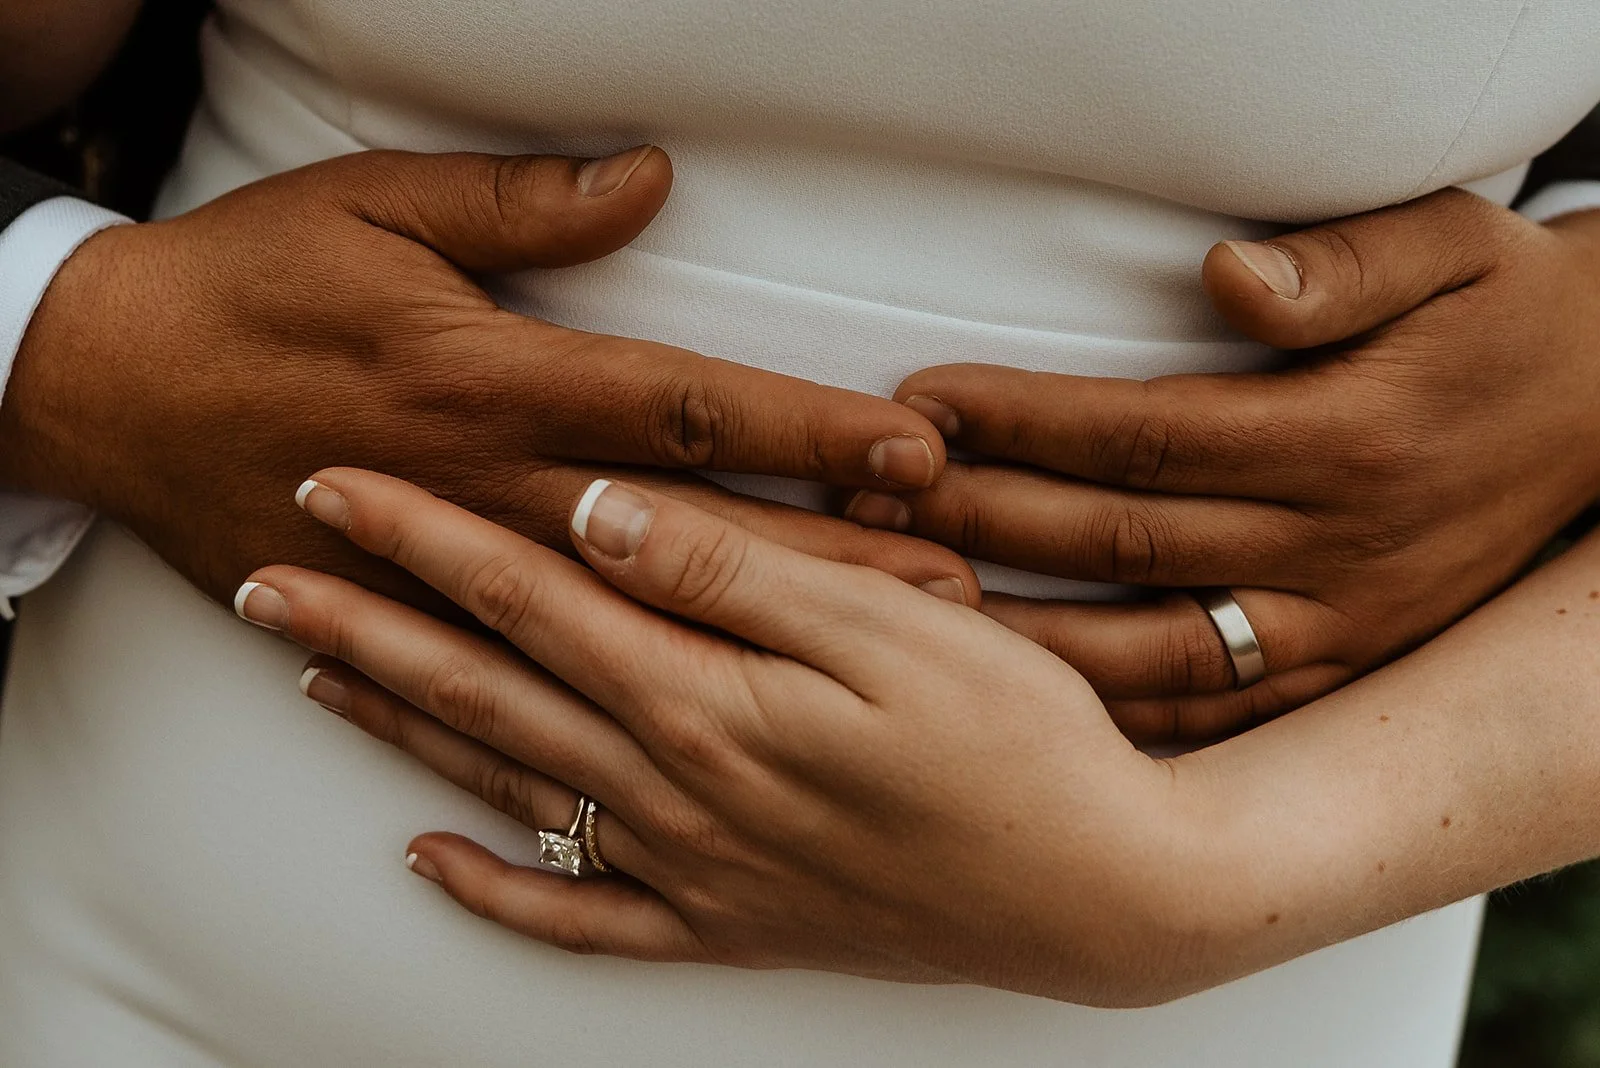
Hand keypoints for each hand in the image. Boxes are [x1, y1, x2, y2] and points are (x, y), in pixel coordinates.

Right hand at [0, 147, 975, 609]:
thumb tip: (647, 182)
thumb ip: (524, 202)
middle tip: (950, 578)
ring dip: (762, 634)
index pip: (690, 407)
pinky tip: (706, 718)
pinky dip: (630, 694)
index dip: (808, 432)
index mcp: (497, 378)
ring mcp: (458, 564)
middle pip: (697, 535)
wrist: (109, 389)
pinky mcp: (415, 613)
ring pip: (637, 617)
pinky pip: (535, 670)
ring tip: (875, 654)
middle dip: (827, 556)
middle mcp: (493, 485)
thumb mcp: (377, 205)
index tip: (914, 451)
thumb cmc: (251, 284)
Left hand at [236, 469, 1217, 1006]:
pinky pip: (576, 916)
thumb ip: (729, 570)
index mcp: (707, 698)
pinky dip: (494, 887)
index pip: (528, 593)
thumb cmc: (1015, 745)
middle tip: (265, 577)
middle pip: (483, 688)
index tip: (338, 485)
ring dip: (401, 727)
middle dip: (364, 624)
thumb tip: (599, 511)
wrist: (1100, 894)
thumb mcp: (888, 630)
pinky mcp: (727, 926)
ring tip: (315, 679)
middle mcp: (672, 788)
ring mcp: (690, 868)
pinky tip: (429, 858)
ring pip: (506, 785)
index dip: (423, 534)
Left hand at [847, 189, 1599, 738]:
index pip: (1141, 436)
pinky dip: (1111, 714)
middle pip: (1118, 544)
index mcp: (1342, 439)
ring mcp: (1338, 626)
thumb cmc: (1507, 321)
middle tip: (871, 506)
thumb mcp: (1457, 252)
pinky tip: (1021, 702)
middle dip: (982, 522)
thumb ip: (1344, 266)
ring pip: (1147, 650)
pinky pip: (1210, 714)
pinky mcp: (1341, 670)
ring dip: (1019, 634)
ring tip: (908, 608)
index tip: (920, 404)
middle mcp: (1333, 547)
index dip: (1020, 422)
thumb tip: (1226, 280)